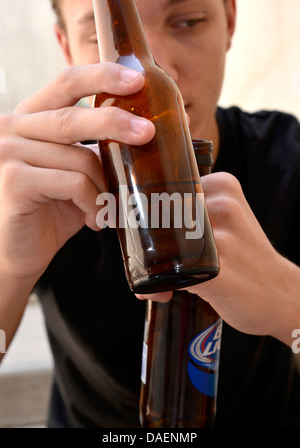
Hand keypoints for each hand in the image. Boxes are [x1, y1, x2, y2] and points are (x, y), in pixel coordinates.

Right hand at [0, 63, 154, 281]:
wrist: (17, 251)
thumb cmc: (49, 211)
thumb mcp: (71, 174)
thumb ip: (91, 153)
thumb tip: (138, 136)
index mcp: (30, 119)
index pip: (65, 84)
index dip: (101, 76)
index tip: (136, 79)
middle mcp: (13, 128)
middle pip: (73, 118)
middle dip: (116, 123)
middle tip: (148, 132)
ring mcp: (8, 153)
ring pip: (80, 159)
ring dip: (104, 187)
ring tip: (109, 208)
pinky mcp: (15, 181)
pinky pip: (74, 183)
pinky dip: (93, 202)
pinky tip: (94, 219)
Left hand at [137, 172, 299, 345]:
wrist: (283, 294)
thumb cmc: (248, 258)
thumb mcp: (228, 220)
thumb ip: (193, 216)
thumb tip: (142, 241)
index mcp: (221, 185)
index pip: (164, 192)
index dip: (147, 217)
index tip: (146, 235)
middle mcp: (220, 206)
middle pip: (157, 218)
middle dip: (146, 243)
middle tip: (152, 264)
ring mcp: (219, 238)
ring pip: (159, 248)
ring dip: (150, 269)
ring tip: (164, 282)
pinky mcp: (215, 271)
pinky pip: (168, 277)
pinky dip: (159, 288)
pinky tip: (166, 294)